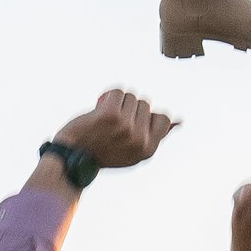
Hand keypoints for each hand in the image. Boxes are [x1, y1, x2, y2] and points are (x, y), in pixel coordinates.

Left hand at [47, 87, 178, 172]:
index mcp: (148, 150)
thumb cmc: (102, 153)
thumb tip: (178, 121)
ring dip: (117, 102)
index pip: (163, 118)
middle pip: (145, 104)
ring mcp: (125, 127)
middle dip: (129, 108)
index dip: (146, 116)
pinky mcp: (110, 115)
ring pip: (131, 96)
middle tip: (112, 125)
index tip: (130, 124)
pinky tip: (98, 108)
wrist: (72, 159)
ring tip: (104, 118)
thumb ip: (154, 137)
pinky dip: (107, 96)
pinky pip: (117, 91)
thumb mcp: (132, 152)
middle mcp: (139, 139)